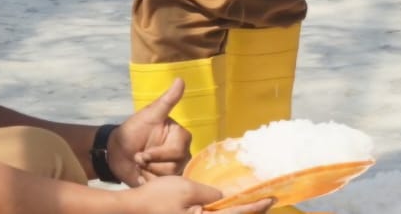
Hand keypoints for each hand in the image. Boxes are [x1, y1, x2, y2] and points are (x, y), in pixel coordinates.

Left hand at [111, 79, 190, 184]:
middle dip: (150, 164)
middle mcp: (181, 153)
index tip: (142, 153)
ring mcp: (174, 169)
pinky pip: (161, 187)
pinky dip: (147, 182)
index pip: (177, 151)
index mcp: (180, 137)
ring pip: (167, 179)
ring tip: (139, 165)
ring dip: (148, 173)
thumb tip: (180, 79)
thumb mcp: (149, 114)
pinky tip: (141, 175)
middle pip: (173, 167)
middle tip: (138, 158)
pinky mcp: (164, 182)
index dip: (158, 154)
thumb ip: (167, 100)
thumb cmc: (133, 130)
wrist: (115, 151)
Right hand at [125, 175, 269, 213]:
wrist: (129, 211)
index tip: (271, 198)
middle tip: (264, 202)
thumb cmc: (156, 199)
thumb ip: (207, 194)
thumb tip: (221, 198)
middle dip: (249, 213)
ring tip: (248, 205)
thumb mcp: (185, 188)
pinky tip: (221, 207)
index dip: (256, 207)